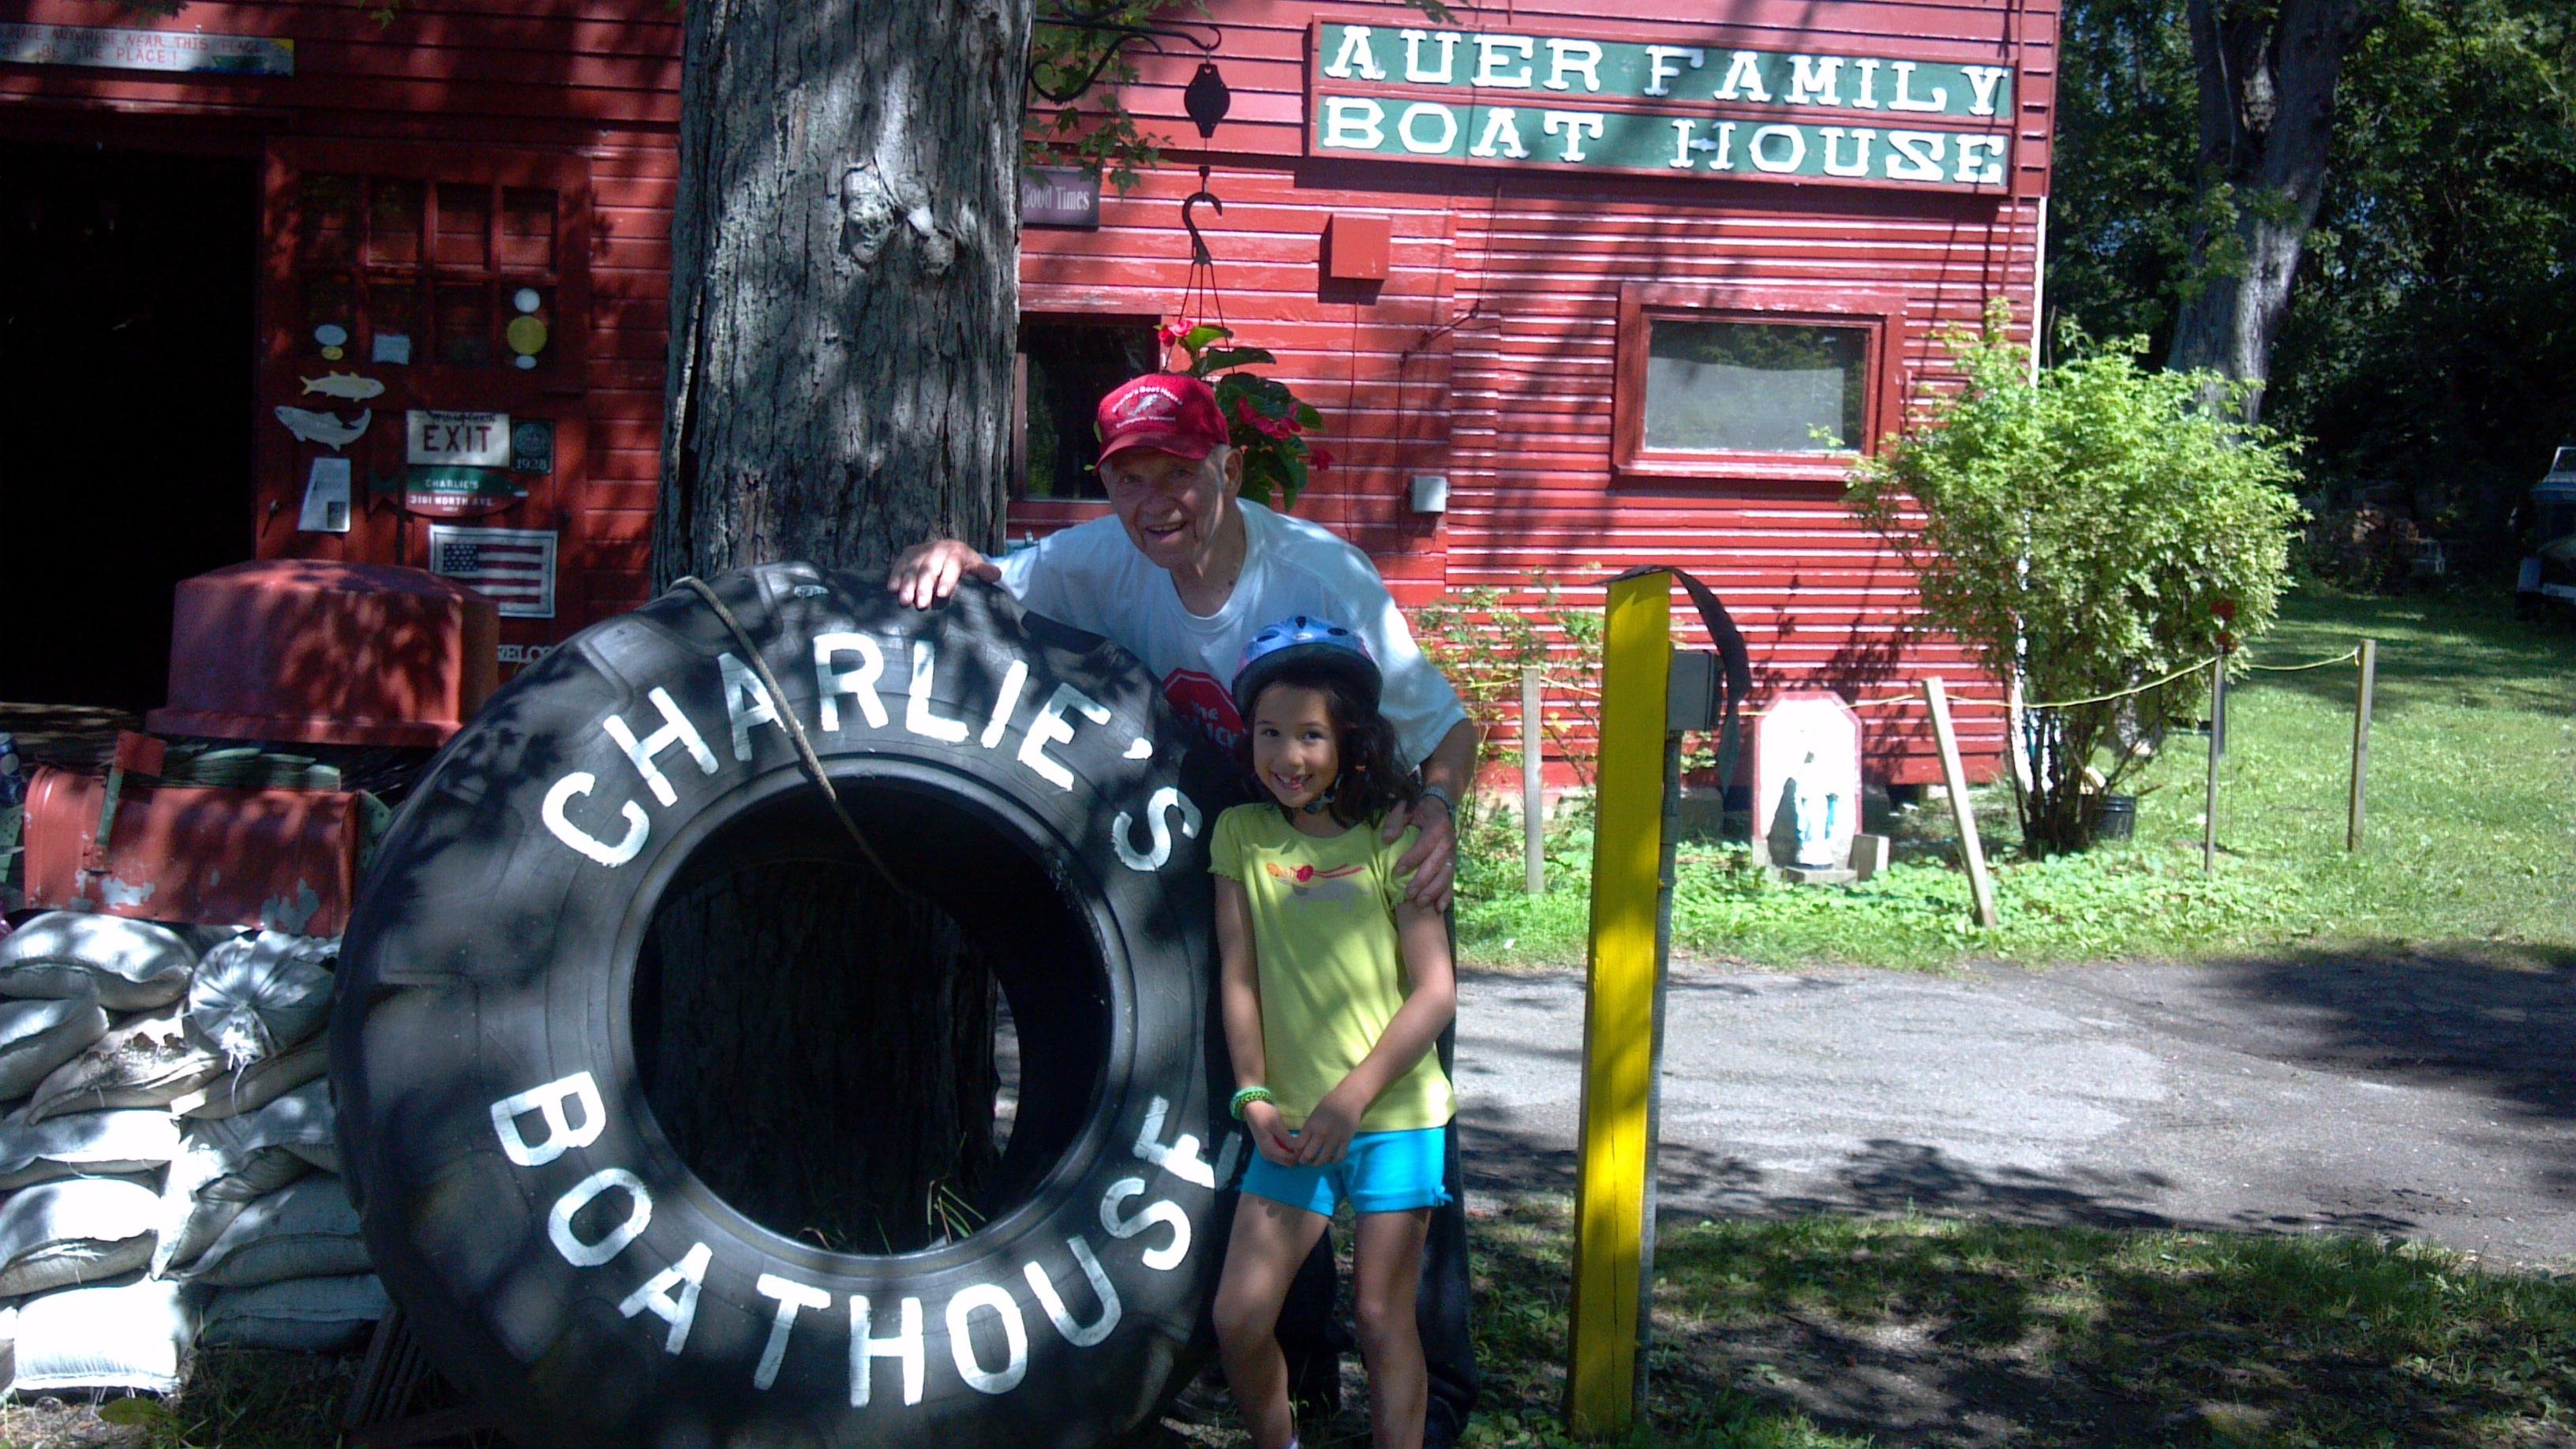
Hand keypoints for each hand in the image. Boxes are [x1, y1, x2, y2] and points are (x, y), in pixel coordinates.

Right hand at [887, 539, 998, 609]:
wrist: (948, 549)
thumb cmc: (963, 565)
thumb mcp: (975, 566)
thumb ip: (984, 572)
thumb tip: (997, 575)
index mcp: (956, 553)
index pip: (951, 565)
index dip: (947, 579)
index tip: (942, 594)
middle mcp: (937, 550)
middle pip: (929, 568)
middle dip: (924, 586)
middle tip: (921, 604)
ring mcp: (920, 552)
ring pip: (912, 568)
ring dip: (907, 584)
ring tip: (904, 601)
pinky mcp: (907, 555)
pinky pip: (899, 565)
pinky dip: (895, 577)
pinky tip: (891, 589)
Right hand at [1243, 1100, 1298, 1165]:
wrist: (1252, 1109)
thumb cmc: (1264, 1115)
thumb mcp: (1276, 1124)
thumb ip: (1286, 1138)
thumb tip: (1298, 1148)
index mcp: (1269, 1150)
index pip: (1289, 1159)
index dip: (1299, 1153)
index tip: (1305, 1143)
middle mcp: (1268, 1155)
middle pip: (1288, 1162)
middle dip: (1297, 1155)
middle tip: (1304, 1143)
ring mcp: (1268, 1153)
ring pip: (1286, 1160)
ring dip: (1293, 1153)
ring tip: (1299, 1141)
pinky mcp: (1269, 1149)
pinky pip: (1282, 1155)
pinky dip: (1289, 1151)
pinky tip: (1292, 1141)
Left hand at [1292, 1092, 1359, 1166]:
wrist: (1348, 1098)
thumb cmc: (1329, 1105)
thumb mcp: (1314, 1115)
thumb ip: (1308, 1130)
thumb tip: (1301, 1144)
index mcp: (1311, 1125)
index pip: (1298, 1145)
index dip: (1296, 1152)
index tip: (1297, 1153)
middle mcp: (1321, 1133)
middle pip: (1308, 1155)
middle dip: (1304, 1160)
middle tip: (1304, 1161)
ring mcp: (1334, 1138)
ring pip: (1323, 1159)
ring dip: (1318, 1163)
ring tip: (1316, 1163)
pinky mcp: (1346, 1140)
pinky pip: (1339, 1157)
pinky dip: (1334, 1161)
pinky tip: (1331, 1160)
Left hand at [1388, 794, 1456, 912]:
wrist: (1439, 808)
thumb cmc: (1418, 811)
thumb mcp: (1405, 810)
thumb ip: (1395, 822)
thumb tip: (1388, 839)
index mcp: (1438, 826)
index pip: (1425, 845)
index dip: (1412, 859)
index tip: (1397, 872)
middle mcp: (1449, 841)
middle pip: (1437, 864)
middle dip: (1422, 881)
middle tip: (1408, 894)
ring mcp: (1453, 854)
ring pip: (1446, 875)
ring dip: (1434, 891)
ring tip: (1420, 903)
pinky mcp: (1453, 863)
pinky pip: (1452, 881)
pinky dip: (1446, 895)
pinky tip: (1439, 908)